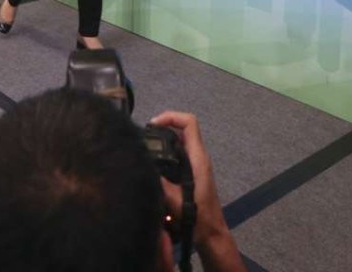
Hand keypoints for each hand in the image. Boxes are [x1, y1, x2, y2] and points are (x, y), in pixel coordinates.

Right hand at [149, 110, 244, 271]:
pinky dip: (163, 155)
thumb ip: (159, 182)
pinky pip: (176, 156)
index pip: (190, 123)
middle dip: (162, 128)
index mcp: (198, 158)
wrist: (210, 235)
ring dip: (162, 142)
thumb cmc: (198, 217)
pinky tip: (150, 167)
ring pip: (178, 143)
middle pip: (181, 130)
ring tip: (143, 150)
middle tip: (142, 138)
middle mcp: (198, 158)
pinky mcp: (190, 175)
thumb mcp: (175, 199)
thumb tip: (140, 163)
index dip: (171, 117)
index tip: (152, 124)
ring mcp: (195, 166)